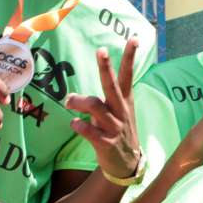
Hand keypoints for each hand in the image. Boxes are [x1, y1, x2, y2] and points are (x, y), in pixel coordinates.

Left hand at [65, 38, 140, 179]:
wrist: (126, 163)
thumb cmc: (116, 132)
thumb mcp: (116, 113)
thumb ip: (97, 101)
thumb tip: (71, 96)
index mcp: (124, 101)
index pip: (128, 75)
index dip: (130, 57)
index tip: (133, 39)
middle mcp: (121, 111)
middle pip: (112, 86)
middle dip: (106, 68)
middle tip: (101, 51)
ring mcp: (115, 127)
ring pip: (96, 107)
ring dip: (79, 101)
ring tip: (69, 101)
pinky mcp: (106, 143)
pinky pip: (90, 131)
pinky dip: (79, 126)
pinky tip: (74, 123)